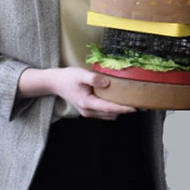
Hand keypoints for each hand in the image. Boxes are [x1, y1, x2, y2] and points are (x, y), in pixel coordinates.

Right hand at [19, 67, 135, 119]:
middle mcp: (88, 111)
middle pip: (111, 114)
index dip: (123, 109)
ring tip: (125, 101)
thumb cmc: (67, 78)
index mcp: (87, 103)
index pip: (109, 108)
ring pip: (107, 115)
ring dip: (117, 110)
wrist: (54, 82)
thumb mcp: (80, 74)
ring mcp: (87, 112)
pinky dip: (110, 109)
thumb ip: (94, 78)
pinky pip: (103, 113)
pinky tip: (113, 100)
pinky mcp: (87, 110)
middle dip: (122, 110)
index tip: (135, 108)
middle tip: (134, 102)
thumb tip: (107, 83)